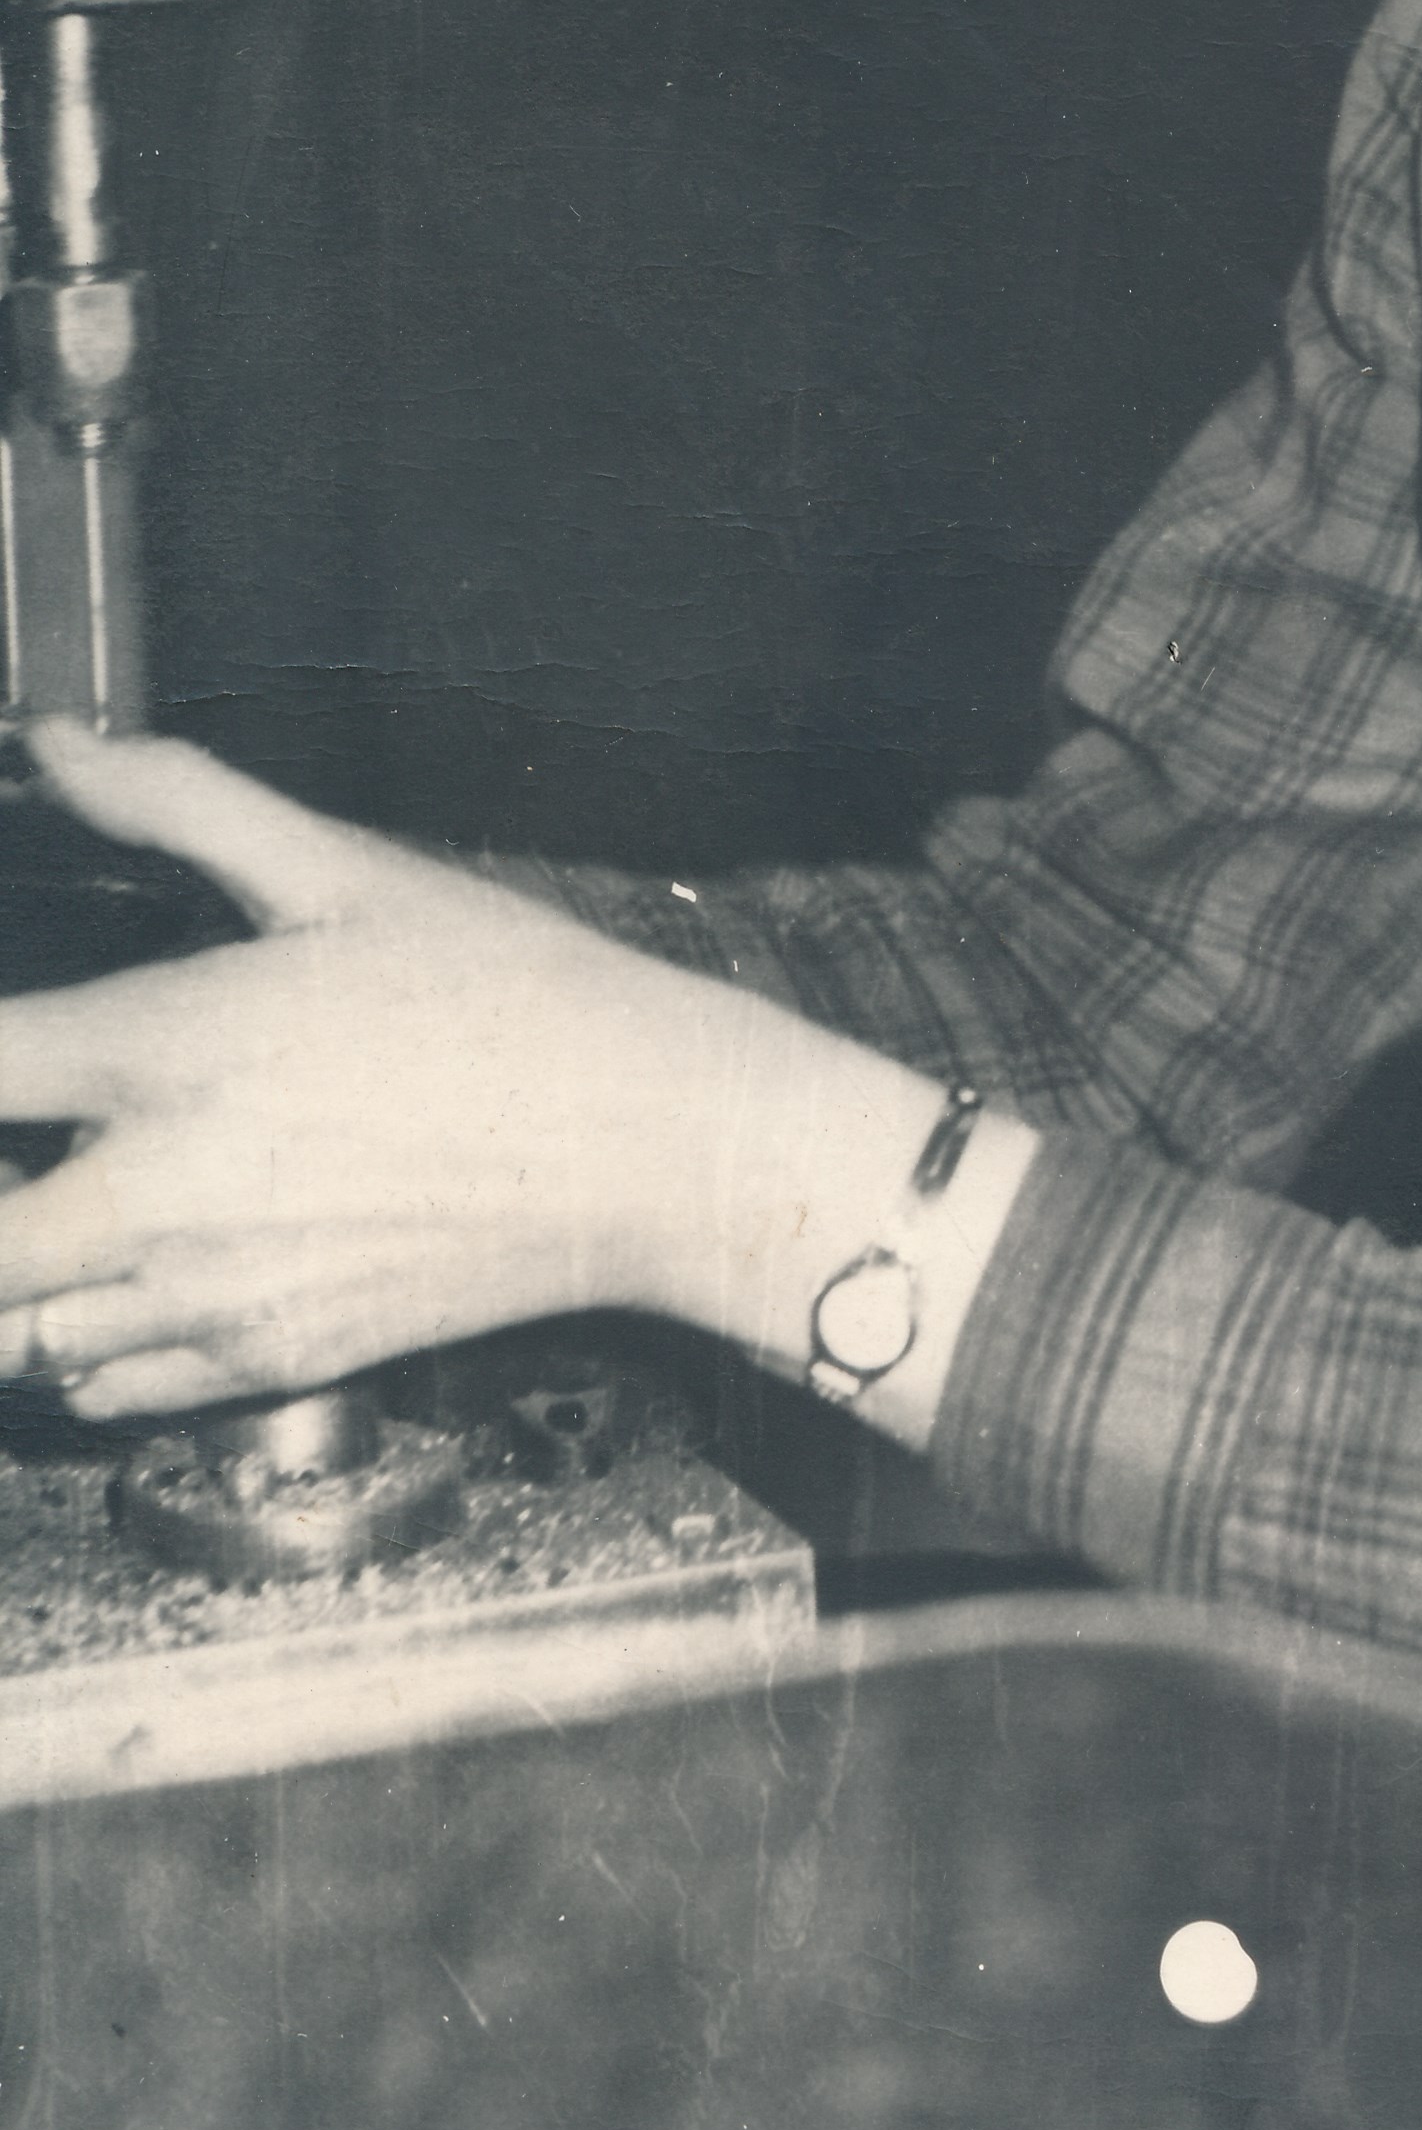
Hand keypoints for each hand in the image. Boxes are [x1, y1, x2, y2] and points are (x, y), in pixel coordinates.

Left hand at [0, 721, 943, 1416]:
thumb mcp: (350, 870)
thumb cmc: (515, 996)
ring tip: (85, 1199)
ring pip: (18, 1327)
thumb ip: (181, 802)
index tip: (11, 1049)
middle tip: (35, 1134)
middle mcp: (164, 1190)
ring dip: (26, 1267)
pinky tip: (139, 1268)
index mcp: (173, 1046)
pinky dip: (81, 1343)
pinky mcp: (266, 1363)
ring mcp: (211, 1292)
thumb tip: (56, 741)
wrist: (650, 1147)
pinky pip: (97, 1387)